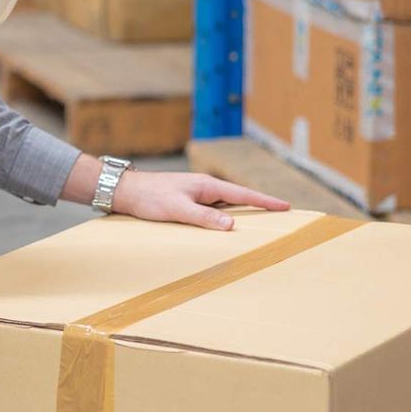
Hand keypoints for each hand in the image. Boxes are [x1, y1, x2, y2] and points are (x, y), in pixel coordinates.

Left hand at [110, 171, 289, 230]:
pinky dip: (222, 217)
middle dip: (259, 206)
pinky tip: (225, 226)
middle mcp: (204, 188)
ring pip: (225, 205)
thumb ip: (204, 217)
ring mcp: (196, 194)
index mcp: (206, 185)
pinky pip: (212, 210)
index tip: (285, 206)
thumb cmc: (149, 197)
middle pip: (238, 198)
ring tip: (260, 223)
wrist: (125, 191)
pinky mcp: (186, 201)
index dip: (265, 201)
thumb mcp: (177, 209)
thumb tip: (231, 224)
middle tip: (281, 215)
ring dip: (240, 213)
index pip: (243, 193)